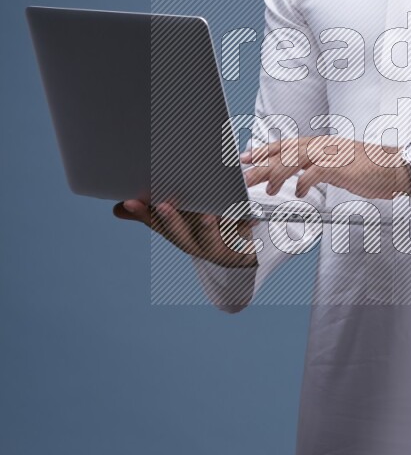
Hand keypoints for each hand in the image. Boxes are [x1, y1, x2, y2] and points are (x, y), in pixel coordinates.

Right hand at [113, 200, 257, 268]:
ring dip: (208, 228)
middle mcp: (196, 245)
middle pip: (181, 236)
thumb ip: (152, 214)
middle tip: (162, 205)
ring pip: (212, 239)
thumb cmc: (204, 229)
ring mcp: (218, 248)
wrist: (242, 252)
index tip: (129, 201)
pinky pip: (243, 236)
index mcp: (180, 236)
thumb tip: (117, 209)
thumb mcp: (179, 220)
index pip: (158, 226)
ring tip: (206, 215)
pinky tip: (248, 216)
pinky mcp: (242, 247)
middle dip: (171, 221)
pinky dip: (245, 225)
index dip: (144, 214)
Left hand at [242, 136, 410, 200]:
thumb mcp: (339, 165)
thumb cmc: (370, 170)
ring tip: (266, 189)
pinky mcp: (342, 166)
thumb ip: (319, 166)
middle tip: (244, 176)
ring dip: (277, 174)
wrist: (396, 168)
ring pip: (296, 159)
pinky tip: (298, 193)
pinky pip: (316, 172)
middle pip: (285, 152)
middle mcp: (324, 145)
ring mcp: (332, 154)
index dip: (264, 150)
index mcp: (322, 144)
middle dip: (262, 163)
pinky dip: (304, 182)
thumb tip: (300, 176)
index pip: (287, 144)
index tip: (246, 158)